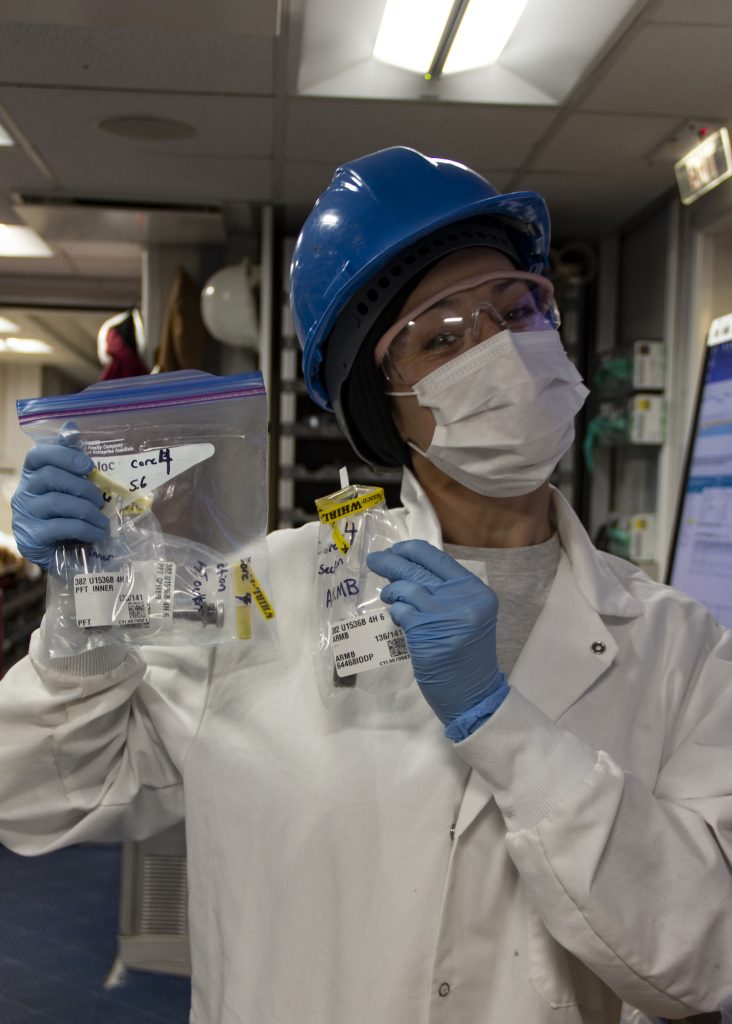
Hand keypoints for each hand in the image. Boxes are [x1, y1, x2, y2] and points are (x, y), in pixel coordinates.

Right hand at [11, 443, 107, 567]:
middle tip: (101, 500)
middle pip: (50, 476)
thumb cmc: (65, 516)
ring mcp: (25, 515)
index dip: (63, 455)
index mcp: (32, 475)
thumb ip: (70, 460)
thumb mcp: (70, 488)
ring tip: (103, 521)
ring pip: (57, 502)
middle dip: (83, 487)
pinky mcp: (32, 537)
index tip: (88, 465)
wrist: (57, 554)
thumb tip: (72, 427)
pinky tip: (97, 534)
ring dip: (88, 511)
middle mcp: (24, 492)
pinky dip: (85, 529)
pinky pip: (61, 527)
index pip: (37, 455)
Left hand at [367, 540, 502, 725]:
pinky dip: (395, 612)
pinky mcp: (425, 630)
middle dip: (392, 562)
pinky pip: (401, 611)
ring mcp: (443, 613)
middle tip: (375, 560)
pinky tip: (396, 617)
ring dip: (392, 591)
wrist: (474, 694)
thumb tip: (409, 571)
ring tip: (387, 596)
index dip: (413, 550)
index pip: (439, 559)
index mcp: (475, 590)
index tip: (396, 549)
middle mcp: (462, 597)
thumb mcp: (467, 616)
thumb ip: (447, 594)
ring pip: (406, 588)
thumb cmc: (468, 657)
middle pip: (418, 570)